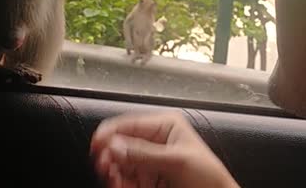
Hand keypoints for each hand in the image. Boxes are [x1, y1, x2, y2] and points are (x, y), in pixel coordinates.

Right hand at [90, 112, 238, 187]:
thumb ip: (144, 153)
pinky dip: (118, 181)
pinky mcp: (146, 179)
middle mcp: (154, 141)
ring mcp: (148, 162)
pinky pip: (125, 177)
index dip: (111, 132)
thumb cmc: (209, 178)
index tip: (97, 143)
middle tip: (103, 165)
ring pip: (119, 163)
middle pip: (120, 144)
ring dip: (112, 170)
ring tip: (112, 178)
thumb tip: (116, 145)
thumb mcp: (176, 162)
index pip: (130, 123)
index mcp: (165, 126)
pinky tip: (118, 184)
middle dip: (110, 155)